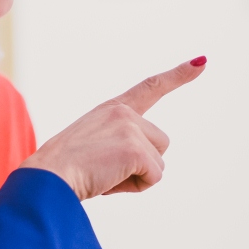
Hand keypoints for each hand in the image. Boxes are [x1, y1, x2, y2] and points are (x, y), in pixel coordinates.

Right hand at [19, 57, 205, 200]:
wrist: (48, 176)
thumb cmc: (61, 170)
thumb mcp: (90, 147)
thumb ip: (117, 145)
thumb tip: (142, 166)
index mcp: (111, 110)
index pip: (149, 88)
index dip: (177, 76)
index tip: (200, 62)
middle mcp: (124, 113)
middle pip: (159, 145)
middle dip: (140, 164)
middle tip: (104, 170)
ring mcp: (130, 128)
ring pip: (158, 163)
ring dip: (136, 177)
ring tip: (103, 175)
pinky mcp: (135, 148)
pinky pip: (153, 178)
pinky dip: (134, 187)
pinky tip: (108, 181)